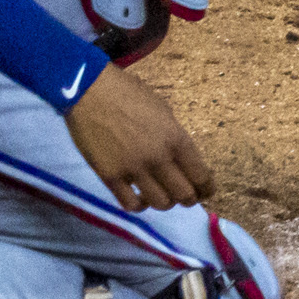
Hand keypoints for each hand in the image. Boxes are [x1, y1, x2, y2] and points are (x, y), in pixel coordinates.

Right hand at [65, 63, 214, 211]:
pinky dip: (139, 206)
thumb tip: (181, 160)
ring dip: (165, 203)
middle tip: (188, 197)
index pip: (201, 175)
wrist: (91, 92)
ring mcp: (133, 169)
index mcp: (177, 138)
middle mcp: (158, 157)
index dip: (207, 188)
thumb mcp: (164, 112)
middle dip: (190, 199)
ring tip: (162, 197)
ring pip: (159, 203)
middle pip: (184, 195)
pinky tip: (140, 199)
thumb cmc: (130, 95)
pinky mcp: (109, 176)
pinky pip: (129, 204)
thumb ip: (174, 137)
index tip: (207, 192)